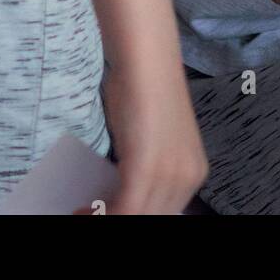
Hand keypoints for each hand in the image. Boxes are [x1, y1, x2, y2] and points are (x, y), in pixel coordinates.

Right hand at [73, 58, 208, 215]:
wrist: (145, 61)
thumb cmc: (144, 91)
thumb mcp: (158, 140)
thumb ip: (153, 168)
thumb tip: (131, 191)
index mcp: (196, 172)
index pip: (166, 212)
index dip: (137, 216)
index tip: (111, 212)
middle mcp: (189, 178)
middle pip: (153, 217)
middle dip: (119, 218)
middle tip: (91, 214)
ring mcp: (169, 175)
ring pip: (137, 216)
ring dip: (106, 218)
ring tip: (84, 212)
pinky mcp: (146, 169)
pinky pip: (124, 209)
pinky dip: (100, 214)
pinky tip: (83, 210)